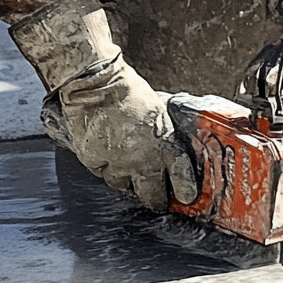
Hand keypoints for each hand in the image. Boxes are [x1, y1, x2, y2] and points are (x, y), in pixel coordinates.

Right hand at [50, 54, 197, 211]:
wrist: (97, 84)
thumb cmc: (128, 91)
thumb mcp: (159, 112)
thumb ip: (164, 134)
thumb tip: (169, 147)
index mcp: (165, 145)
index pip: (181, 177)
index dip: (185, 190)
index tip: (186, 196)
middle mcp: (144, 160)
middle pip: (151, 195)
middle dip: (154, 197)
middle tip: (154, 195)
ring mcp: (119, 164)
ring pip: (123, 186)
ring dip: (125, 179)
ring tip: (125, 164)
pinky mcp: (95, 162)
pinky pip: (100, 172)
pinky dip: (103, 165)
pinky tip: (105, 151)